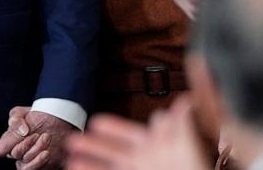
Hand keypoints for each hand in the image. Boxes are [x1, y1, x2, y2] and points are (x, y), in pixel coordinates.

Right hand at [0, 107, 75, 169]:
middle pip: (16, 154)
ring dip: (35, 151)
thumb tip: (15, 135)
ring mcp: (28, 160)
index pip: (2, 147)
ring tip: (46, 137)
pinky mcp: (39, 166)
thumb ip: (15, 120)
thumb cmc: (41, 115)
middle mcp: (18, 152)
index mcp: (10, 140)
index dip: (9, 142)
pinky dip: (38, 162)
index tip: (25, 131)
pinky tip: (46, 153)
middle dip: (27, 143)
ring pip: (24, 165)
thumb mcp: (24, 112)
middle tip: (38, 133)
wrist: (60, 118)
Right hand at [66, 97, 207, 169]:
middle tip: (73, 139)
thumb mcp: (188, 145)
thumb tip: (185, 101)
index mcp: (155, 145)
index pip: (128, 133)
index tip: (96, 123)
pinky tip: (76, 168)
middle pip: (112, 150)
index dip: (112, 129)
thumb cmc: (193, 166)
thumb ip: (181, 125)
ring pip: (108, 166)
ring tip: (69, 160)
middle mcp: (143, 159)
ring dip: (90, 162)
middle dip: (93, 145)